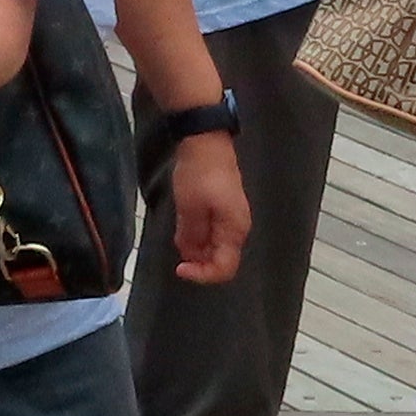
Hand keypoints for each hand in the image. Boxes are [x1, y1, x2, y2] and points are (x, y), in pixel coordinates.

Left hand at [168, 130, 250, 284]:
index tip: (180, 268)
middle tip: (177, 247)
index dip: (202, 275)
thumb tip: (190, 254)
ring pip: (215, 245)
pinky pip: (212, 231)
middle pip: (220, 259)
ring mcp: (232, 217)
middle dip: (198, 259)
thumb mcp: (189, 208)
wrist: (205, 140)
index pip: (224, 268)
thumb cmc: (199, 174)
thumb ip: (190, 237)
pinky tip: (185, 222)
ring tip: (180, 231)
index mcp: (234, 229)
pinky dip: (198, 234)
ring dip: (196, 246)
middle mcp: (237, 227)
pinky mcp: (224, 208)